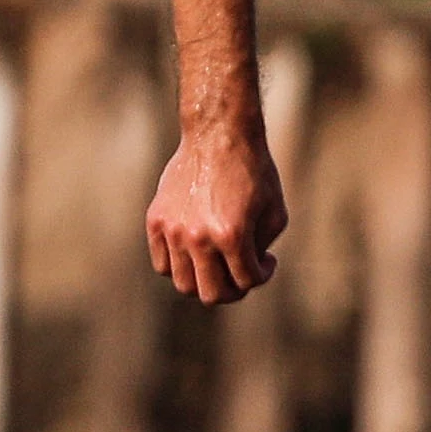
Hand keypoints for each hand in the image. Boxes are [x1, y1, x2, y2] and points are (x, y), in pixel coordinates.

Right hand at [145, 129, 286, 304]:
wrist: (218, 136)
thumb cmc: (254, 173)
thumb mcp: (275, 214)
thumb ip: (261, 250)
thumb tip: (245, 275)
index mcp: (231, 235)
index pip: (246, 281)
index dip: (263, 275)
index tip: (267, 260)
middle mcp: (197, 237)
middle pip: (211, 295)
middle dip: (233, 290)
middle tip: (242, 273)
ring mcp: (172, 230)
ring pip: (183, 284)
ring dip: (206, 280)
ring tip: (220, 263)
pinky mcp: (155, 220)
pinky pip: (162, 263)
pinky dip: (181, 266)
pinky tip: (199, 249)